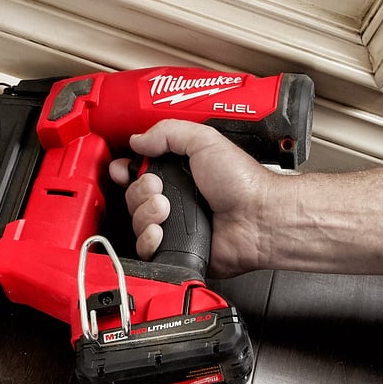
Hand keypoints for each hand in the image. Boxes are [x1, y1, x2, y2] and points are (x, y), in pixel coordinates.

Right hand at [109, 119, 276, 276]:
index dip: (126, 171)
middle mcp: (174, 200)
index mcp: (178, 174)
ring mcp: (174, 226)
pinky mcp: (175, 250)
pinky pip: (145, 249)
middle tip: (159, 188)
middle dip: (140, 191)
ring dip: (145, 213)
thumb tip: (137, 139)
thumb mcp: (204, 141)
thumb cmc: (242, 182)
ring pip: (135, 223)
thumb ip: (167, 133)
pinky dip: (148, 240)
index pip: (138, 172)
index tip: (125, 170)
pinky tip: (161, 232)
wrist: (258, 218)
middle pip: (132, 197)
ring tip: (166, 209)